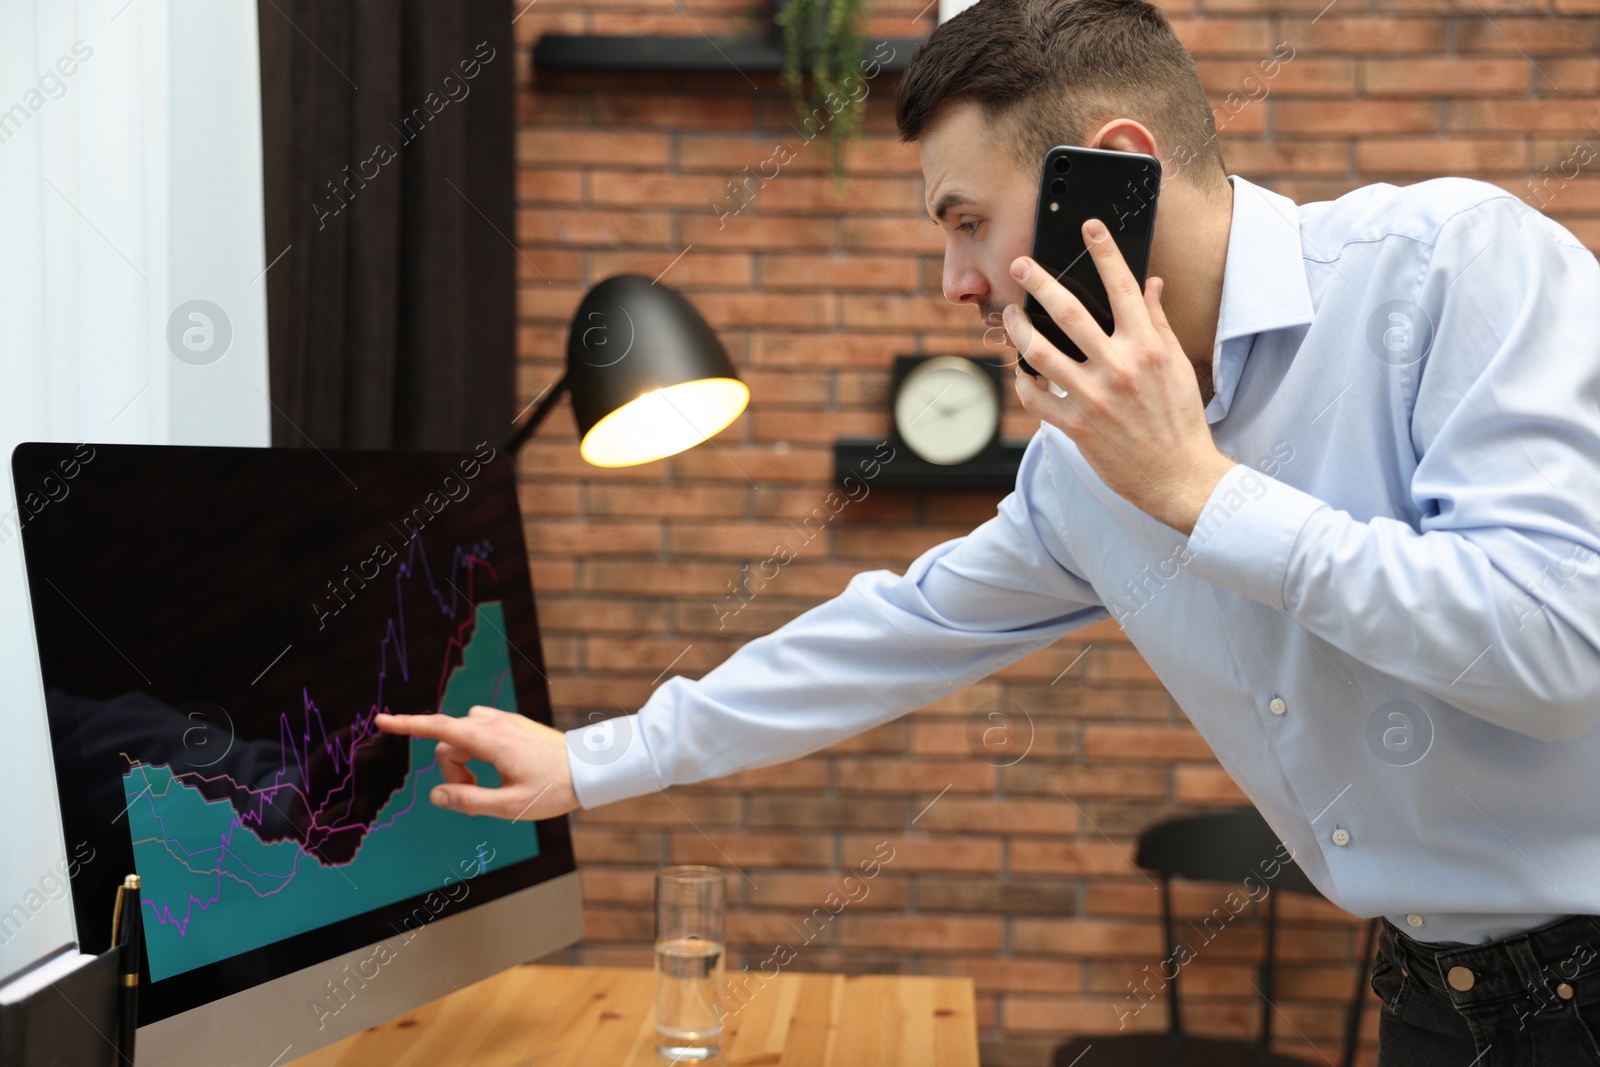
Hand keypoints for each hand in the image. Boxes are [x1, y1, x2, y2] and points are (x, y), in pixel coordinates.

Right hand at [373, 706, 579, 819]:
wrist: (591, 768)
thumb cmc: (554, 789)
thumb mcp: (510, 806)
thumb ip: (469, 801)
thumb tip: (437, 796)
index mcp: (490, 741)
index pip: (438, 729)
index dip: (407, 725)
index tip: (381, 719)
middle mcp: (494, 724)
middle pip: (449, 743)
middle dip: (451, 771)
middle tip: (477, 797)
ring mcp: (504, 721)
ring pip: (463, 738)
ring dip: (465, 762)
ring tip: (491, 786)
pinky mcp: (513, 725)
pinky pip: (479, 734)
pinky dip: (478, 754)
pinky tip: (499, 772)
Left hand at [1003, 217, 1235, 533]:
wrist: (1179, 476)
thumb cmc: (1179, 419)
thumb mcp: (1177, 365)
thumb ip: (1157, 322)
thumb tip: (1150, 283)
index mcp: (1148, 348)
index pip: (1124, 288)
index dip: (1106, 252)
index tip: (1089, 226)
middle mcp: (1120, 368)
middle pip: (1069, 314)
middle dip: (1039, 283)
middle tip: (1019, 264)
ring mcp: (1095, 399)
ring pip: (1041, 353)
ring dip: (1018, 330)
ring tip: (1010, 315)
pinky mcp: (1077, 427)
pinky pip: (1037, 398)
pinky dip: (1024, 381)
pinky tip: (1022, 369)